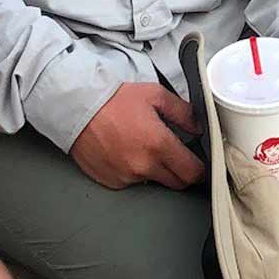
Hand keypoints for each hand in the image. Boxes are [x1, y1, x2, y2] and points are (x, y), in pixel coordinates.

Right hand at [70, 81, 203, 190]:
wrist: (77, 109)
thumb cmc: (113, 100)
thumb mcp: (154, 95)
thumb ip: (182, 112)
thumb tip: (198, 127)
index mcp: (158, 144)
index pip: (192, 172)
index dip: (200, 169)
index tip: (199, 164)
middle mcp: (144, 166)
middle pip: (177, 183)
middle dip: (182, 172)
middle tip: (176, 156)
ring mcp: (126, 177)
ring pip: (154, 182)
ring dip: (156, 171)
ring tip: (144, 148)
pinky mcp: (112, 182)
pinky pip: (132, 183)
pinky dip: (135, 172)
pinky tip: (127, 153)